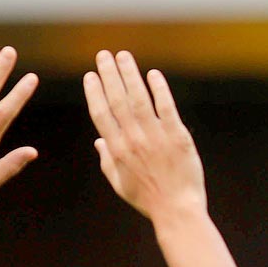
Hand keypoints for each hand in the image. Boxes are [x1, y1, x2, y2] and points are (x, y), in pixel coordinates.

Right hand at [83, 51, 206, 223]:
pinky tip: (152, 74)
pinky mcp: (177, 137)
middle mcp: (133, 140)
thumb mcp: (120, 185)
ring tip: (123, 56)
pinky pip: (166, 107)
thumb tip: (98, 142)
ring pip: (139, 99)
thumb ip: (107, 161)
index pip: (101, 114)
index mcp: (117, 151)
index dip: (94, 92)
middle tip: (104, 55)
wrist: (177, 211)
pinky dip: (159, 89)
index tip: (90, 75)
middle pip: (117, 100)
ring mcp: (156, 137)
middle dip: (108, 74)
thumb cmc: (148, 200)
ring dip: (130, 74)